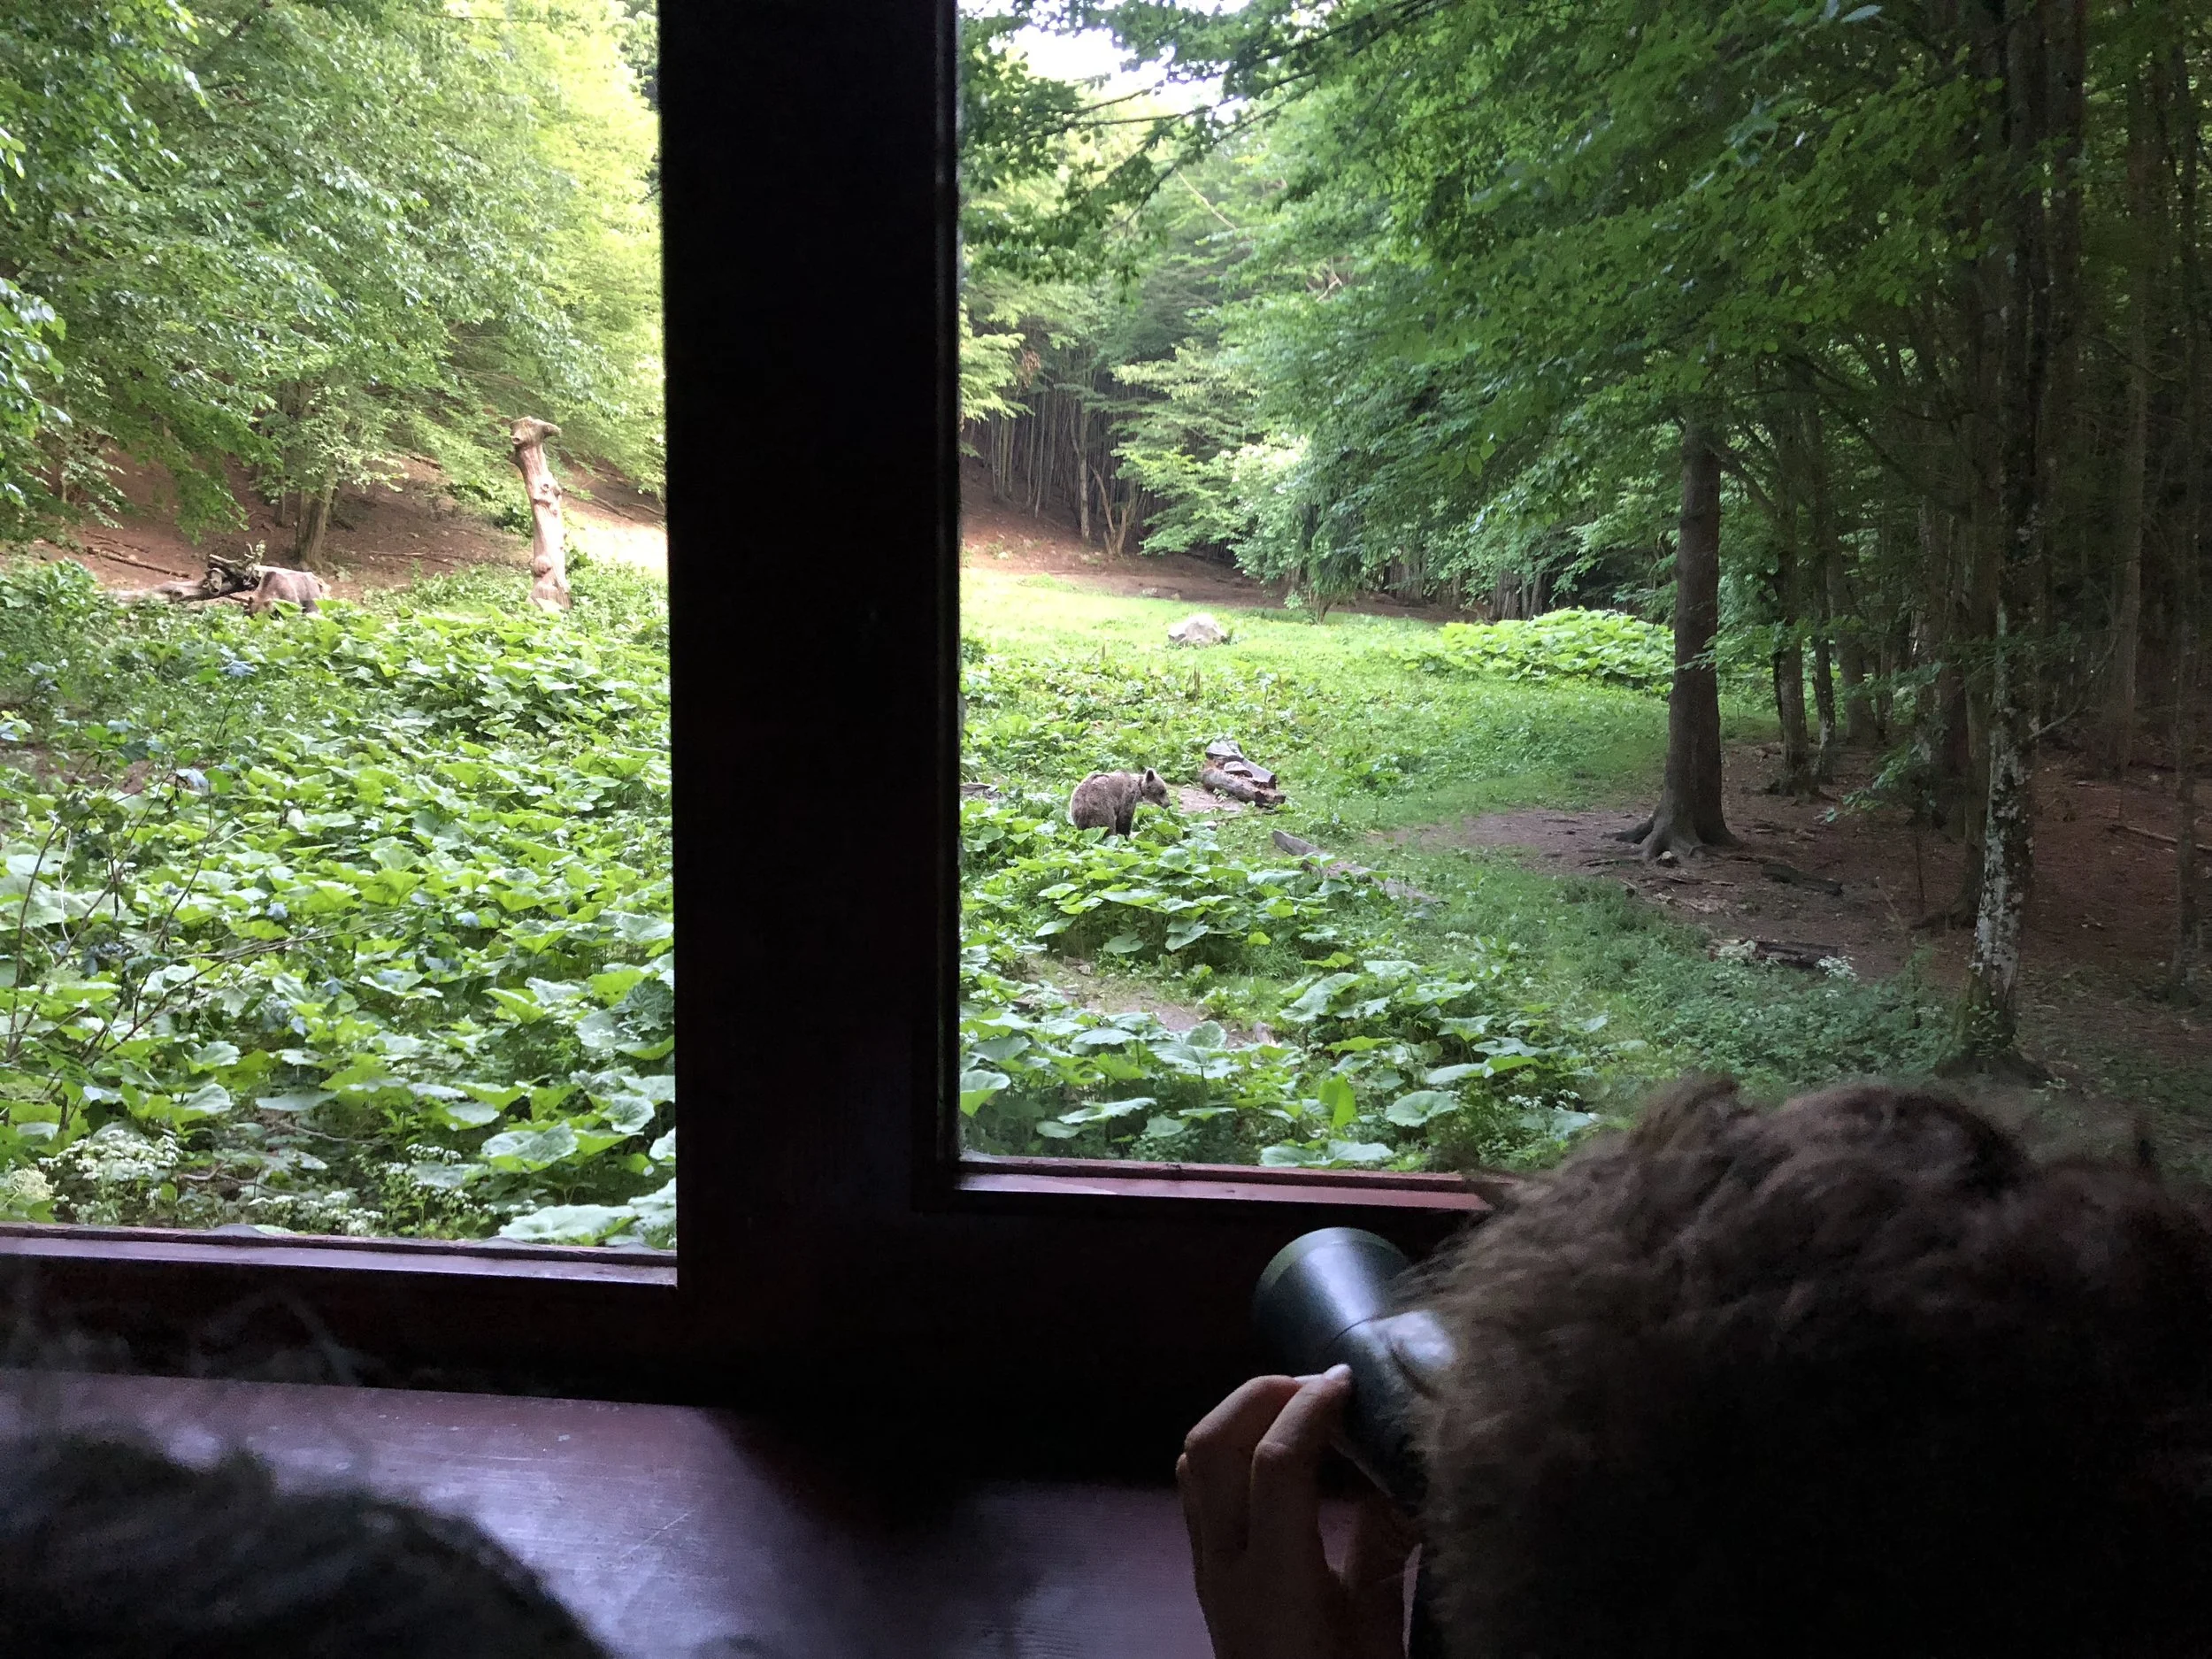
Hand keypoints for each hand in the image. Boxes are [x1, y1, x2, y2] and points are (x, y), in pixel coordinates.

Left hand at [1177, 1368, 1417, 1658]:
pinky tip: (1280, 1452)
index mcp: (1277, 1586)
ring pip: (1196, 1460)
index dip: (1312, 1405)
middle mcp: (1225, 1569)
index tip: (1353, 1381)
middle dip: (1263, 1394)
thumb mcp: (1378, 1627)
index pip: (1276, 1463)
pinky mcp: (1203, 1571)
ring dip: (1242, 1415)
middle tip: (1323, 1387)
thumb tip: (1412, 1475)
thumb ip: (1389, 1548)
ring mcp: (1205, 1568)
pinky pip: (1198, 1486)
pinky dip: (1231, 1446)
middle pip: (1212, 1444)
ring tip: (1303, 1407)